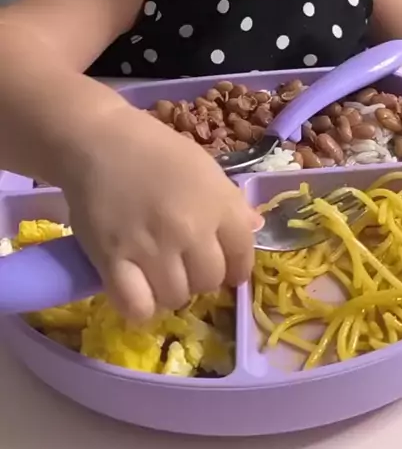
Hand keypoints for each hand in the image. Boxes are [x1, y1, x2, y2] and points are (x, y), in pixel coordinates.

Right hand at [62, 107, 261, 321]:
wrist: (99, 141)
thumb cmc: (155, 149)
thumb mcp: (204, 166)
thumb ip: (231, 202)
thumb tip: (254, 229)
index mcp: (218, 204)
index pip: (243, 257)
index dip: (236, 267)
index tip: (224, 267)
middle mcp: (190, 230)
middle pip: (209, 282)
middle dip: (200, 277)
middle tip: (183, 263)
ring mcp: (152, 248)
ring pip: (176, 298)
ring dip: (170, 291)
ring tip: (157, 273)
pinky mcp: (114, 261)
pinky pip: (137, 307)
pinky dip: (140, 306)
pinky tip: (136, 291)